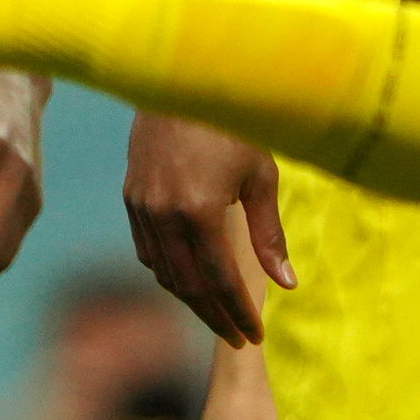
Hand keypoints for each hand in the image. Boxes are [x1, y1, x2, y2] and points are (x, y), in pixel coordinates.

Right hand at [125, 109, 288, 344]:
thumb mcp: (261, 176)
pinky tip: (188, 280)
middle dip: (216, 317)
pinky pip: (148, 251)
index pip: (221, 281)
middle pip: (189, 286)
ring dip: (192, 299)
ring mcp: (142, 207)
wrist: (183, 80)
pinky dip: (168, 272)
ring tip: (218, 314)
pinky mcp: (132, 198)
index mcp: (199, 212)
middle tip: (239, 339)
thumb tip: (288, 284)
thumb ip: (269, 235)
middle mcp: (164, 215)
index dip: (239, 313)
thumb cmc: (234, 123)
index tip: (255, 336)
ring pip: (165, 272)